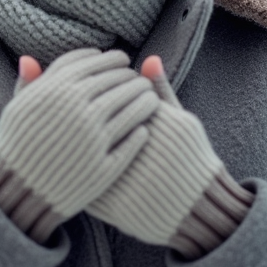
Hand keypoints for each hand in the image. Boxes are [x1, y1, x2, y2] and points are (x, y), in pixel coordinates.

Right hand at [0, 48, 158, 242]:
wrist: (16, 193)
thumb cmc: (15, 147)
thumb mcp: (17, 110)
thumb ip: (29, 83)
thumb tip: (28, 57)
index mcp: (57, 89)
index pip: (96, 63)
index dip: (112, 59)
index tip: (121, 60)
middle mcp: (78, 109)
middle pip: (117, 82)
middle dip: (131, 76)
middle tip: (139, 78)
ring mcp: (93, 138)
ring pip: (132, 108)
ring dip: (145, 98)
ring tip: (150, 97)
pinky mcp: (104, 166)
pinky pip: (133, 140)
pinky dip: (141, 130)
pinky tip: (144, 127)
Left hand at [85, 56, 253, 258]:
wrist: (197, 208)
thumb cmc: (190, 158)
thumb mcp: (180, 121)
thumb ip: (161, 90)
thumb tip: (150, 58)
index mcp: (146, 127)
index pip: (110, 99)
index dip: (102, 94)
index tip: (99, 93)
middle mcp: (128, 151)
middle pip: (90, 123)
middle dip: (80, 114)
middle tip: (78, 110)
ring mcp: (117, 180)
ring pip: (79, 151)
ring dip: (69, 137)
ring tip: (68, 129)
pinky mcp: (109, 203)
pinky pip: (78, 181)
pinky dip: (72, 166)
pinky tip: (72, 155)